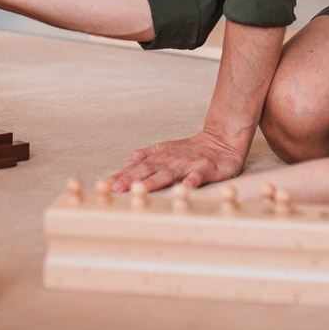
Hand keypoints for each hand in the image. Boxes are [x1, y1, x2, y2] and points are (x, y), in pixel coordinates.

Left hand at [108, 128, 246, 193]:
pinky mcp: (206, 169)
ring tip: (140, 190)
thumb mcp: (165, 150)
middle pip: (148, 170)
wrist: (221, 139)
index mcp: (160, 156)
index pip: (137, 167)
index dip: (122, 175)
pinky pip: (198, 176)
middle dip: (131, 180)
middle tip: (115, 190)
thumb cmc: (190, 150)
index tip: (107, 185)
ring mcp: (188, 164)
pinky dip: (191, 182)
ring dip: (153, 182)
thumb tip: (126, 164)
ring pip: (168, 174)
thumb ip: (146, 157)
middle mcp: (171, 160)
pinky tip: (185, 189)